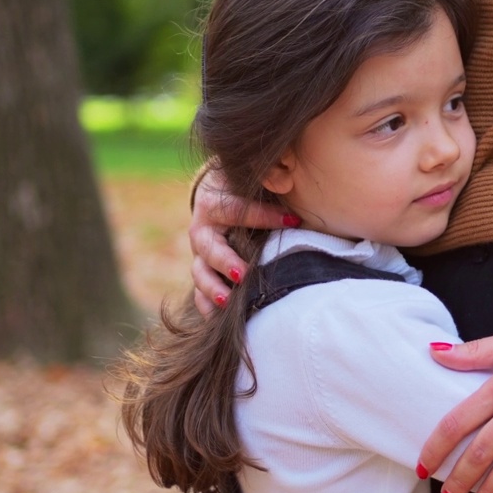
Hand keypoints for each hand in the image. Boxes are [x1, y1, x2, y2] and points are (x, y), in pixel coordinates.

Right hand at [188, 167, 295, 313]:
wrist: (220, 192)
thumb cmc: (245, 185)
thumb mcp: (254, 174)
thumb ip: (272, 173)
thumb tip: (285, 181)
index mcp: (214, 202)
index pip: (236, 209)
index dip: (264, 215)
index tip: (293, 221)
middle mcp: (203, 229)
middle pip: (209, 247)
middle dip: (224, 261)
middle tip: (242, 275)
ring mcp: (201, 253)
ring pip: (200, 272)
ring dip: (212, 288)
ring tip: (228, 302)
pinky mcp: (204, 270)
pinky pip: (199, 292)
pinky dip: (207, 306)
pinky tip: (218, 319)